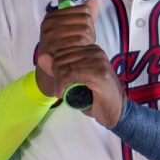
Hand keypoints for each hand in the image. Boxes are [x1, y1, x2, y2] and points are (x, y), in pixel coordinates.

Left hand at [34, 0, 125, 126]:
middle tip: (59, 89)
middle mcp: (96, 52)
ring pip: (64, 66)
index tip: (59, 82)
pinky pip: (70, 74)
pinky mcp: (98, 73)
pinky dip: (62, 85)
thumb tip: (42, 57)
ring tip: (61, 92)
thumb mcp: (76, 80)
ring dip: (58, 82)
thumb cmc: (96, 97)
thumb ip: (59, 68)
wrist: (117, 110)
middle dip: (55, 75)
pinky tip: (62, 94)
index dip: (55, 68)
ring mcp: (98, 61)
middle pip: (61, 58)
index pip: (62, 51)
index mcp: (92, 49)